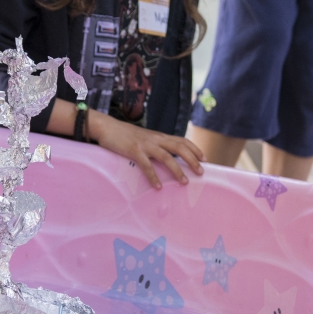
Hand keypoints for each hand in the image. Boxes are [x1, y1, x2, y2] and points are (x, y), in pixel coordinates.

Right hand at [87, 111, 203, 188]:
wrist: (107, 127)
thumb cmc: (125, 135)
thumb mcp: (144, 137)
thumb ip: (155, 145)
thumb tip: (166, 157)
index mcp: (159, 136)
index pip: (182, 140)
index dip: (195, 149)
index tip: (205, 159)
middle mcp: (156, 139)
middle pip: (180, 148)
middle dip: (193, 160)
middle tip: (201, 172)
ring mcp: (146, 144)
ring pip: (167, 157)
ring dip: (178, 170)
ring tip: (185, 182)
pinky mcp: (134, 151)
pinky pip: (147, 165)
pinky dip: (154, 177)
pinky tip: (158, 187)